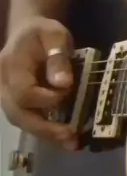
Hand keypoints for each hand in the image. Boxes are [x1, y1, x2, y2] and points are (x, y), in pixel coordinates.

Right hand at [0, 16, 77, 148]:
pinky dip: (45, 130)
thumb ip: (58, 57)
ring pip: (21, 121)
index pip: (24, 93)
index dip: (47, 99)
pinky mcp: (15, 104)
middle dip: (45, 128)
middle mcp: (2, 85)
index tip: (68, 91)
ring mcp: (6, 96)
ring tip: (72, 142)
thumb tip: (62, 84)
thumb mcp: (55, 35)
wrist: (28, 33)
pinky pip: (26, 120)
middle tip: (71, 137)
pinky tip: (64, 137)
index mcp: (10, 66)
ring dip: (46, 134)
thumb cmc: (43, 33)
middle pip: (17, 114)